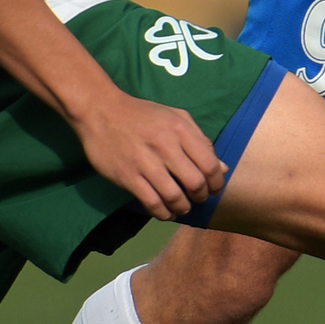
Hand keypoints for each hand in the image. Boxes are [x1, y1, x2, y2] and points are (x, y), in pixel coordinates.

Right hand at [75, 90, 227, 219]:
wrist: (101, 111)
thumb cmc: (142, 114)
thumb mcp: (175, 117)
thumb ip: (200, 140)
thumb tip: (223, 168)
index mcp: (180, 129)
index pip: (210, 164)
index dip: (216, 182)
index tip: (213, 188)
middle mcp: (165, 145)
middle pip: (195, 183)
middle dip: (201, 196)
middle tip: (198, 198)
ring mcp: (145, 162)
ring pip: (174, 196)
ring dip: (182, 207)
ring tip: (182, 207)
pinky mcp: (127, 176)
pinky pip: (151, 202)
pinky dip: (163, 213)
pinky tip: (165, 212)